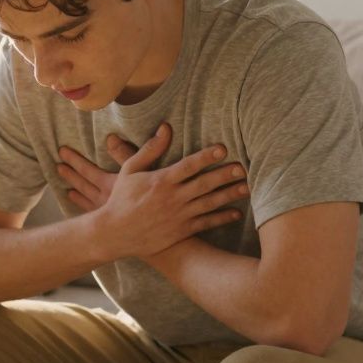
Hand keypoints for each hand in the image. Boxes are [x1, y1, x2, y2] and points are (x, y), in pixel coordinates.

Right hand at [57, 133, 249, 213]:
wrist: (115, 233)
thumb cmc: (121, 199)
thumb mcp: (130, 170)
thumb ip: (150, 149)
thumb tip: (165, 128)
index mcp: (161, 180)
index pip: (188, 165)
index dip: (206, 156)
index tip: (223, 148)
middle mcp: (172, 198)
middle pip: (204, 184)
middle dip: (225, 175)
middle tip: (243, 168)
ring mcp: (178, 215)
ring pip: (209, 203)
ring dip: (229, 195)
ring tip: (247, 187)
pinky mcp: (181, 231)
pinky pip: (205, 223)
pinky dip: (221, 218)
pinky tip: (236, 212)